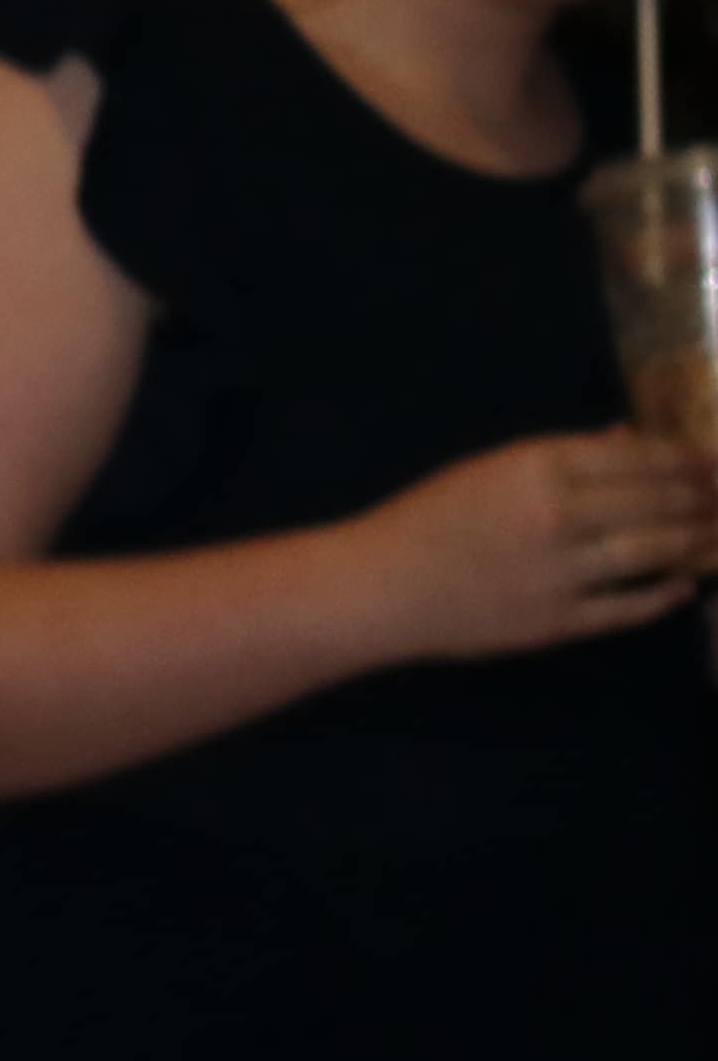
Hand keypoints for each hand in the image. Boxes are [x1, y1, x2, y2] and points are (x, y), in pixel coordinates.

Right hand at [373, 427, 717, 659]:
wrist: (377, 589)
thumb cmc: (427, 520)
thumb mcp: (490, 470)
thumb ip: (563, 456)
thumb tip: (631, 439)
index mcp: (536, 467)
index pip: (637, 457)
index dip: (684, 458)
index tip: (709, 459)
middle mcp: (556, 515)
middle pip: (655, 500)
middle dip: (701, 497)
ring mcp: (558, 572)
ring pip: (653, 550)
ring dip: (695, 541)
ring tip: (715, 536)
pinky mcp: (554, 621)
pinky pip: (627, 607)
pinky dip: (663, 596)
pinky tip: (684, 585)